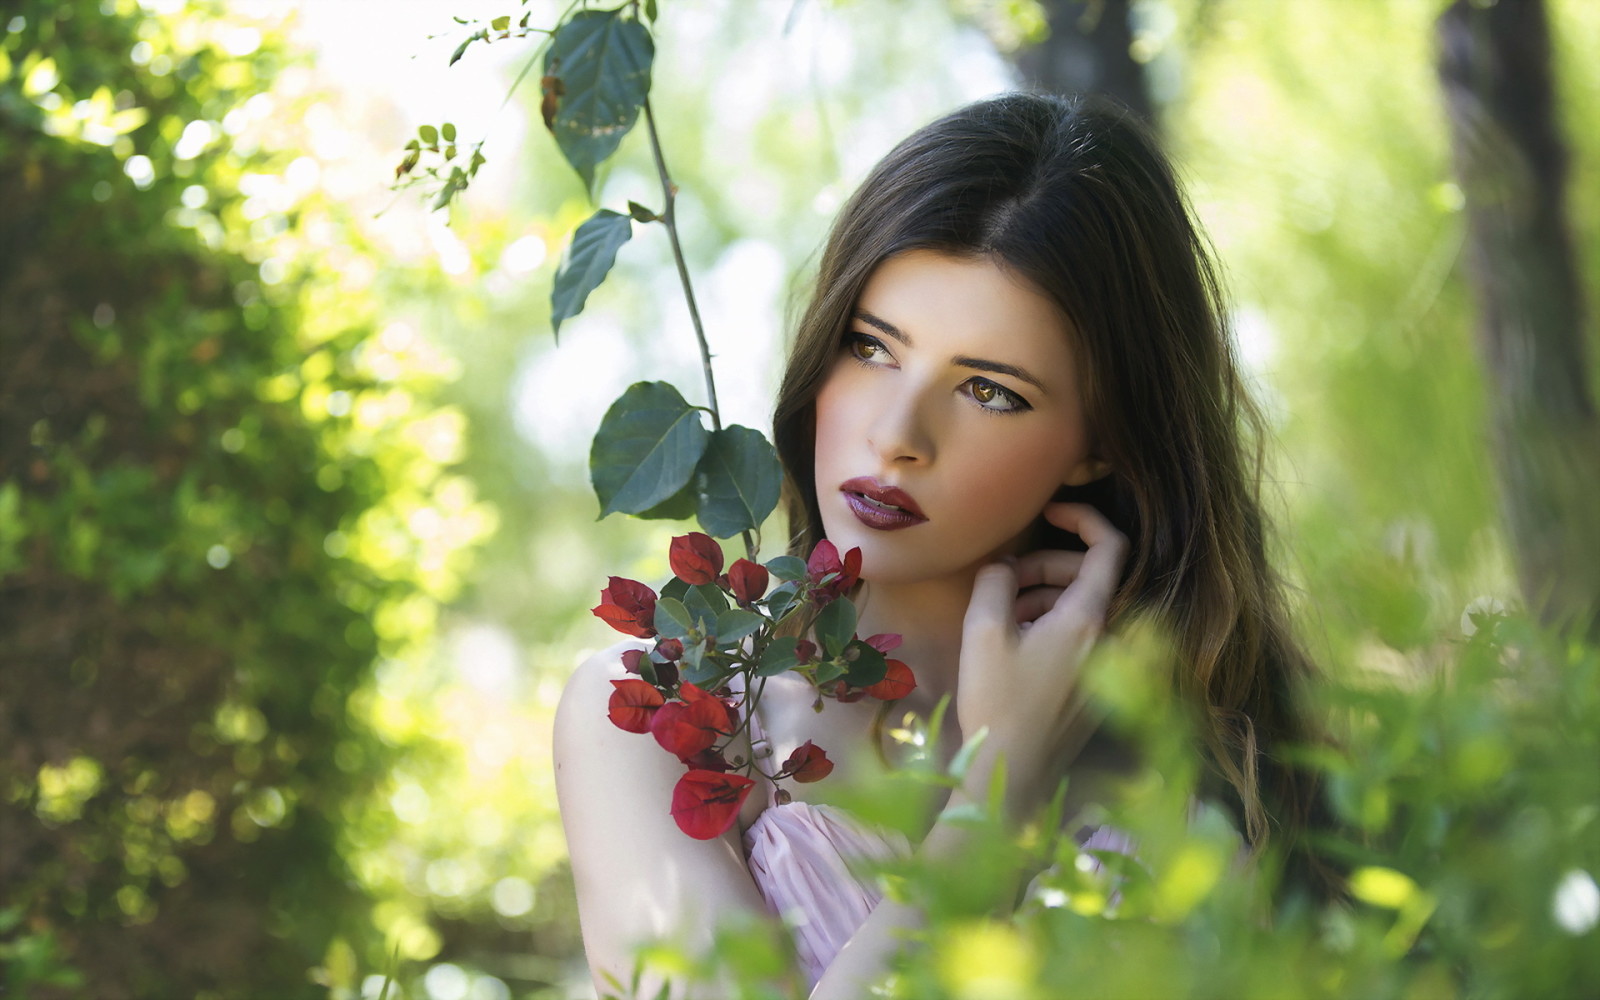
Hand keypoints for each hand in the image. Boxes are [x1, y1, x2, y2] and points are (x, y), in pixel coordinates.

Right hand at [953, 503, 1128, 818]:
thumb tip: (1005, 565)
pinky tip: (1014, 642)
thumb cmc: (996, 702)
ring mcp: (1106, 666)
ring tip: (1001, 612)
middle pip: (1089, 576)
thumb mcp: (983, 631)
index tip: (1049, 510)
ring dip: (1044, 596)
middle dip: (1046, 564)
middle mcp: (1109, 638)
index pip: (1110, 546)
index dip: (1082, 517)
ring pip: (1084, 606)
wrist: (1011, 774)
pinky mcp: (1097, 688)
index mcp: (1088, 619)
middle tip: (1004, 576)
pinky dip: (1052, 625)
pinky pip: (1083, 636)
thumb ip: (996, 582)